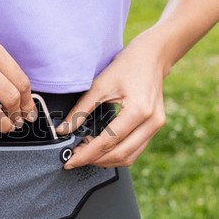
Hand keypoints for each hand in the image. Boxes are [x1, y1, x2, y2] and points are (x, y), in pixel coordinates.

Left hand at [56, 33, 166, 168]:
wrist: (151, 56)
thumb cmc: (126, 66)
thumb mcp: (99, 86)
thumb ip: (80, 111)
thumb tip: (62, 130)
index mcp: (138, 111)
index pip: (107, 142)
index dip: (86, 155)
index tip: (69, 161)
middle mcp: (151, 122)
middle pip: (120, 155)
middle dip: (94, 160)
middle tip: (74, 158)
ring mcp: (156, 126)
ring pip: (129, 157)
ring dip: (105, 160)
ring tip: (85, 153)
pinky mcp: (154, 127)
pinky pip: (134, 149)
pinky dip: (115, 153)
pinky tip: (99, 148)